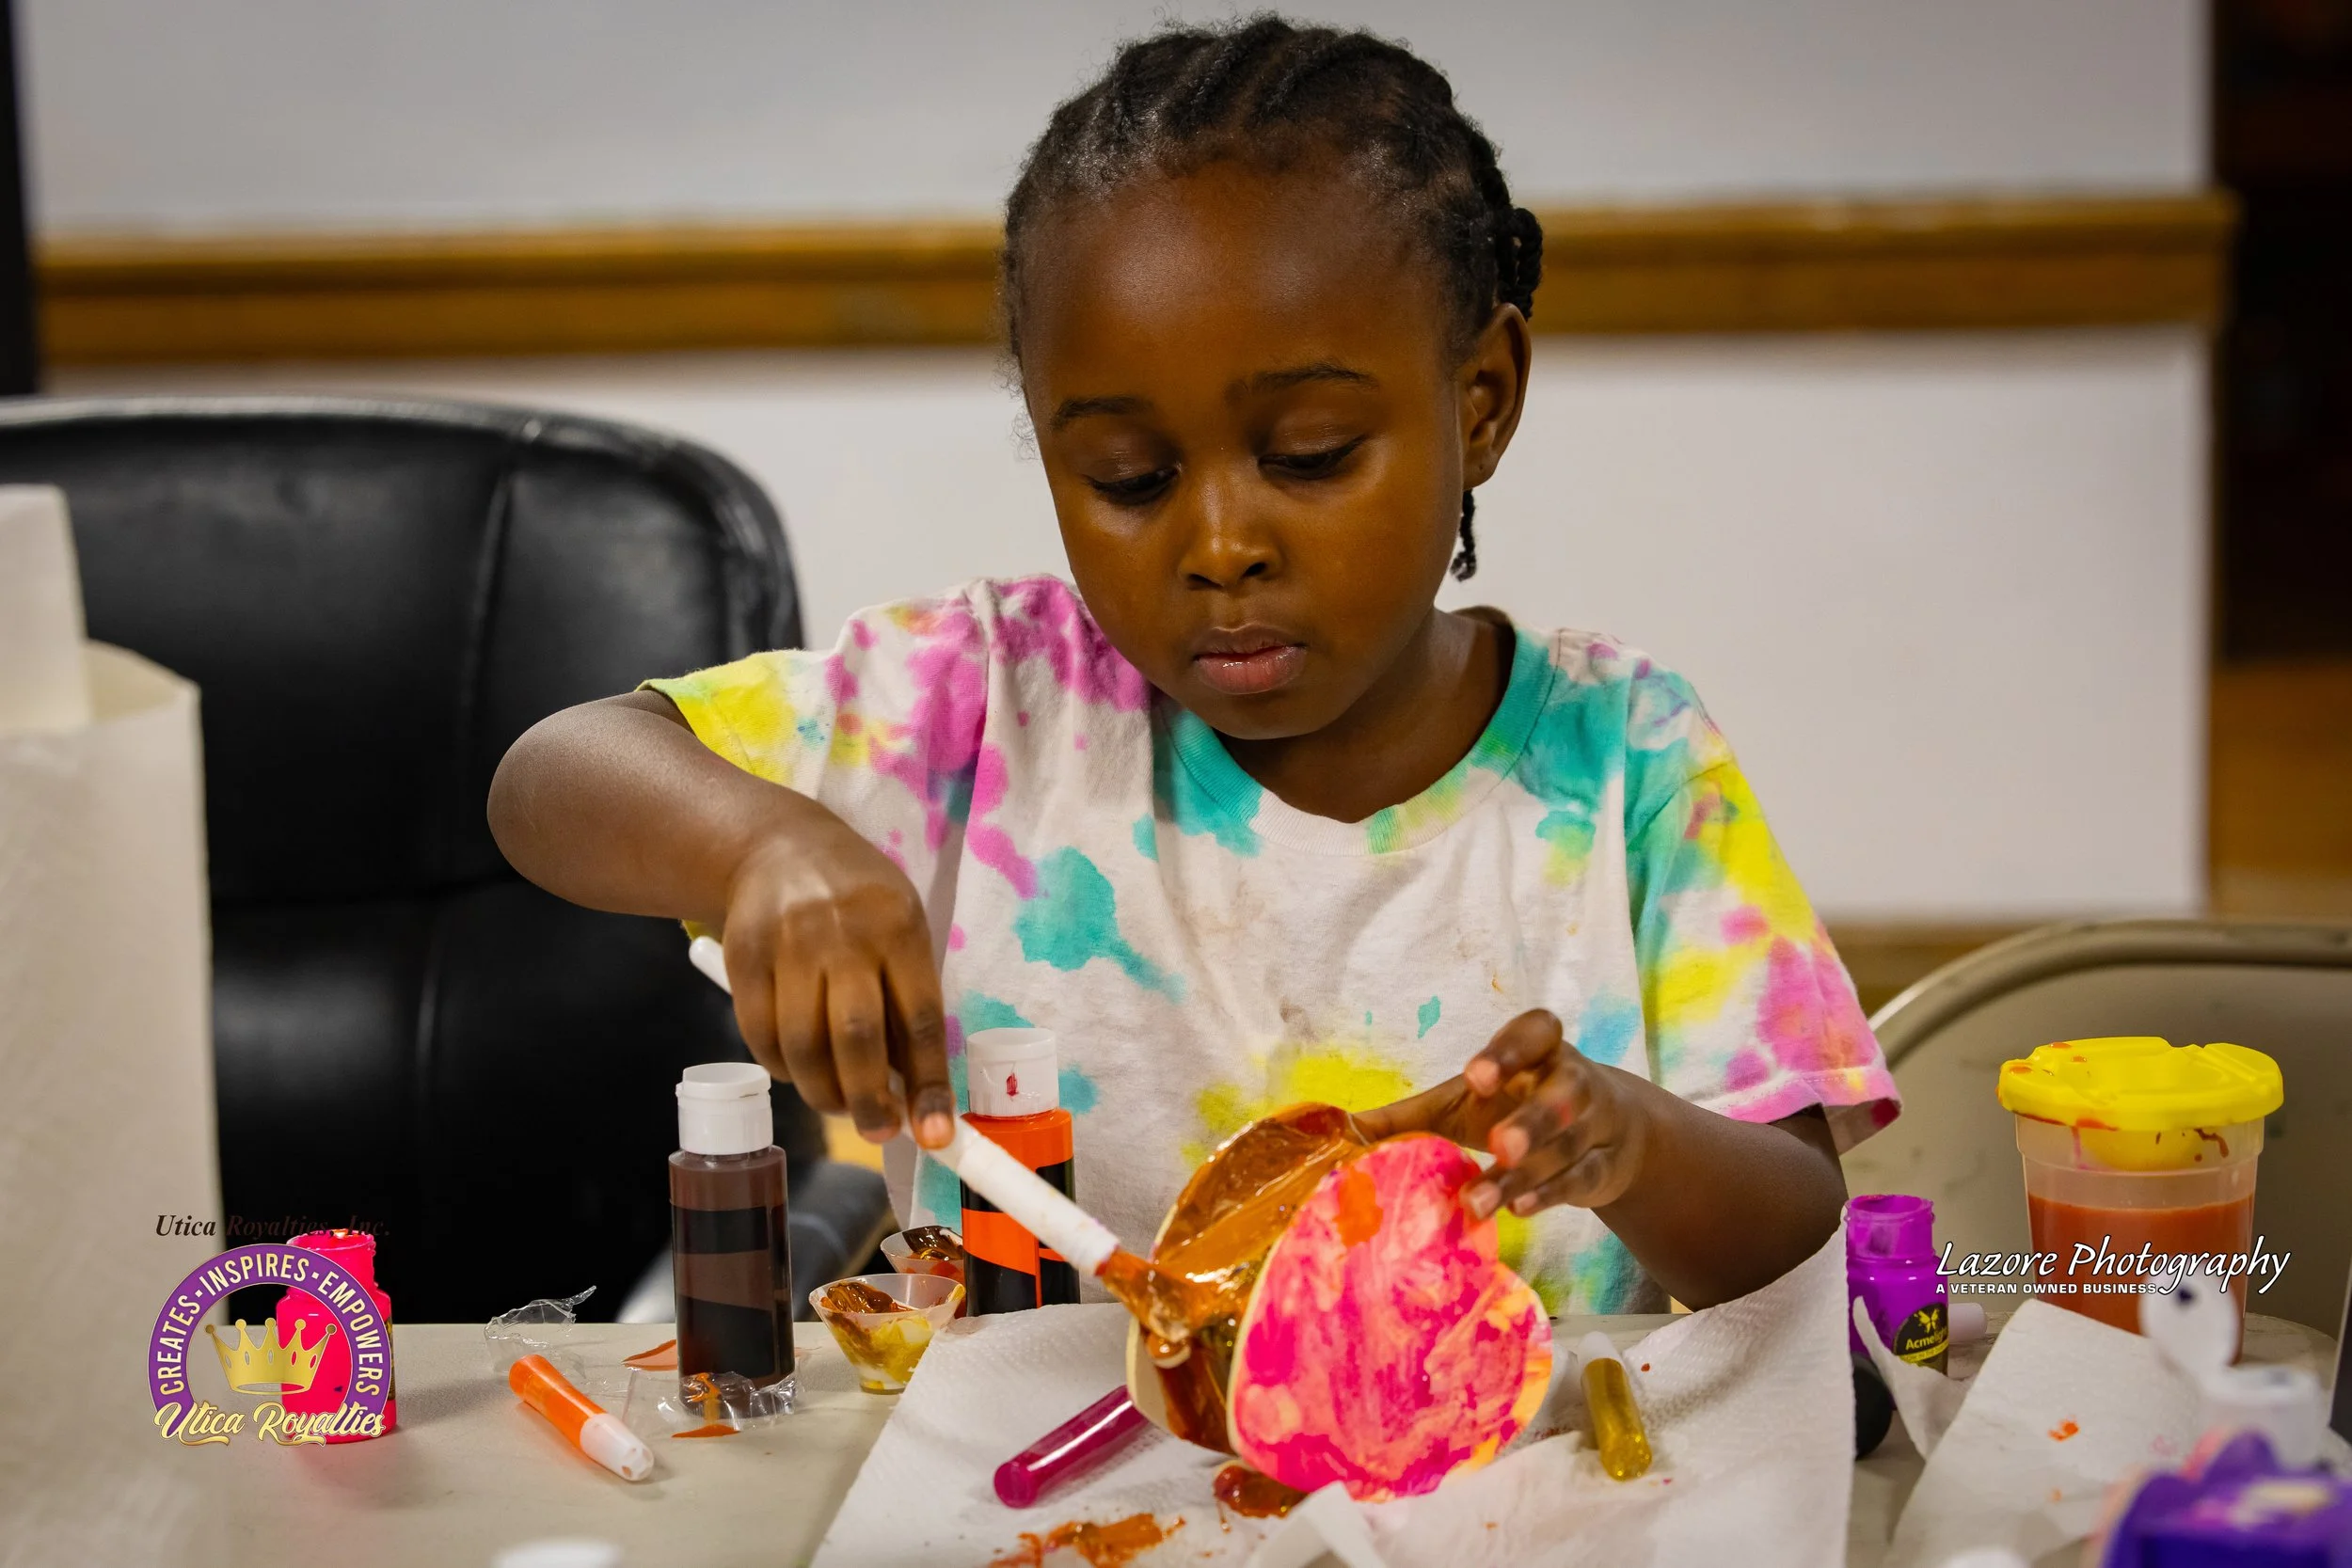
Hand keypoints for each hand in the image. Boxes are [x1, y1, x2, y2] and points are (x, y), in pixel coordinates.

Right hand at [718, 802, 952, 1148]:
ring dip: (823, 1092)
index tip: (936, 1134)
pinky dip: (783, 1068)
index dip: (929, 1084)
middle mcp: (844, 934)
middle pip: (856, 1037)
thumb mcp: (900, 928)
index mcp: (899, 927)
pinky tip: (799, 1069)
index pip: (920, 1019)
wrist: (776, 845)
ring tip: (839, 1104)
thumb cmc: (857, 900)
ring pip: (803, 1045)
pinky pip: (761, 1035)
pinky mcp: (743, 957)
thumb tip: (914, 1088)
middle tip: (878, 1132)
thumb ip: (907, 998)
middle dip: (868, 1101)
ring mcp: (788, 945)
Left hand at [1353, 1010, 1655, 1218]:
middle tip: (1500, 1145)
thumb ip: (1408, 1117)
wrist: (1606, 1135)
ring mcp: (1596, 1123)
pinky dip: (1551, 1194)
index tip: (1474, 1078)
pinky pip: (1583, 1178)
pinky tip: (1517, 1208)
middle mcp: (1573, 1079)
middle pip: (1564, 1094)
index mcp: (1539, 1047)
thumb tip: (1341, 1133)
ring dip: (1528, 1174)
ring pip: (1569, 1146)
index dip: (1508, 1052)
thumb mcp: (1462, 1103)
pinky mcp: (1606, 1165)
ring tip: (1480, 1200)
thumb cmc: (1514, 1106)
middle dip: (1533, 1120)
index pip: (1535, 1032)